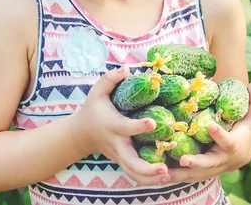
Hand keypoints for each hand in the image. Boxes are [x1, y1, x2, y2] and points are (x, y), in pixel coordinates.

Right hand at [77, 66, 170, 185]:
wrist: (81, 134)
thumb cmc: (93, 110)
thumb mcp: (97, 92)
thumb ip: (110, 79)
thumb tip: (126, 68)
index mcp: (112, 125)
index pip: (126, 127)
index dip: (139, 126)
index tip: (153, 123)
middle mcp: (117, 144)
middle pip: (131, 162)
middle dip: (147, 168)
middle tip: (164, 168)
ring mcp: (120, 156)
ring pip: (134, 174)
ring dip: (151, 179)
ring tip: (169, 176)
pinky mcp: (123, 163)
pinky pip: (135, 176)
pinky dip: (148, 181)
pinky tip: (165, 178)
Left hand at [168, 81, 250, 183]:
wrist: (243, 156)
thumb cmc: (245, 133)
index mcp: (233, 146)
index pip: (228, 141)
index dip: (219, 135)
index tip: (211, 126)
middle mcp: (222, 160)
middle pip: (208, 163)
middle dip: (196, 163)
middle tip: (184, 159)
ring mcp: (211, 169)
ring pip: (195, 174)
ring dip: (179, 174)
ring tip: (163, 172)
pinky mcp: (201, 173)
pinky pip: (187, 177)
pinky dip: (174, 178)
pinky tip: (158, 176)